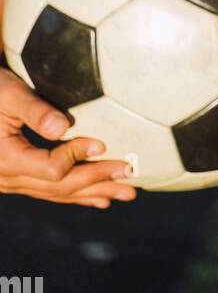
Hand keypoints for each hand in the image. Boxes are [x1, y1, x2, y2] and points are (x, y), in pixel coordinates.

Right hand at [0, 65, 136, 208]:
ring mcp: (11, 181)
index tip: (103, 145)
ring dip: (93, 192)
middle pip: (60, 186)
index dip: (78, 158)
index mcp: (6, 158)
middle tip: (131, 176)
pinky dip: (76, 195)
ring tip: (125, 191)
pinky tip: (98, 200)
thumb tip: (64, 128)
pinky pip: (49, 191)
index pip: (51, 168)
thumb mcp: (9, 93)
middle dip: (98, 181)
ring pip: (57, 192)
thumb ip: (35, 110)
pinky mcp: (17, 178)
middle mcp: (7, 177)